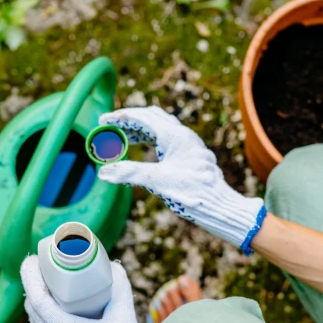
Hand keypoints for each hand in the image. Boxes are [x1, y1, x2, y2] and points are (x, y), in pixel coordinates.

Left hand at [20, 257, 153, 322]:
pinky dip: (44, 312)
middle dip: (34, 283)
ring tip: (49, 281)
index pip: (37, 299)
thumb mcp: (124, 315)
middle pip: (33, 307)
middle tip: (44, 266)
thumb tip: (113, 267)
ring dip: (38, 298)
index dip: (31, 276)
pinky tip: (55, 304)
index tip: (33, 260)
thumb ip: (120, 289)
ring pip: (36, 319)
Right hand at [98, 106, 265, 253]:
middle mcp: (184, 135)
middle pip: (151, 118)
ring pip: (161, 128)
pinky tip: (145, 152)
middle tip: (110, 128)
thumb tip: (103, 172)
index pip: (142, 117)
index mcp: (175, 136)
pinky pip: (168, 140)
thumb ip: (129, 173)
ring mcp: (189, 145)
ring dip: (139, 131)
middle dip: (128, 121)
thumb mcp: (157, 181)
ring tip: (122, 140)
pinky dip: (151, 141)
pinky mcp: (192, 155)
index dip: (119, 117)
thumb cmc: (193, 192)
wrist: (220, 205)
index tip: (102, 120)